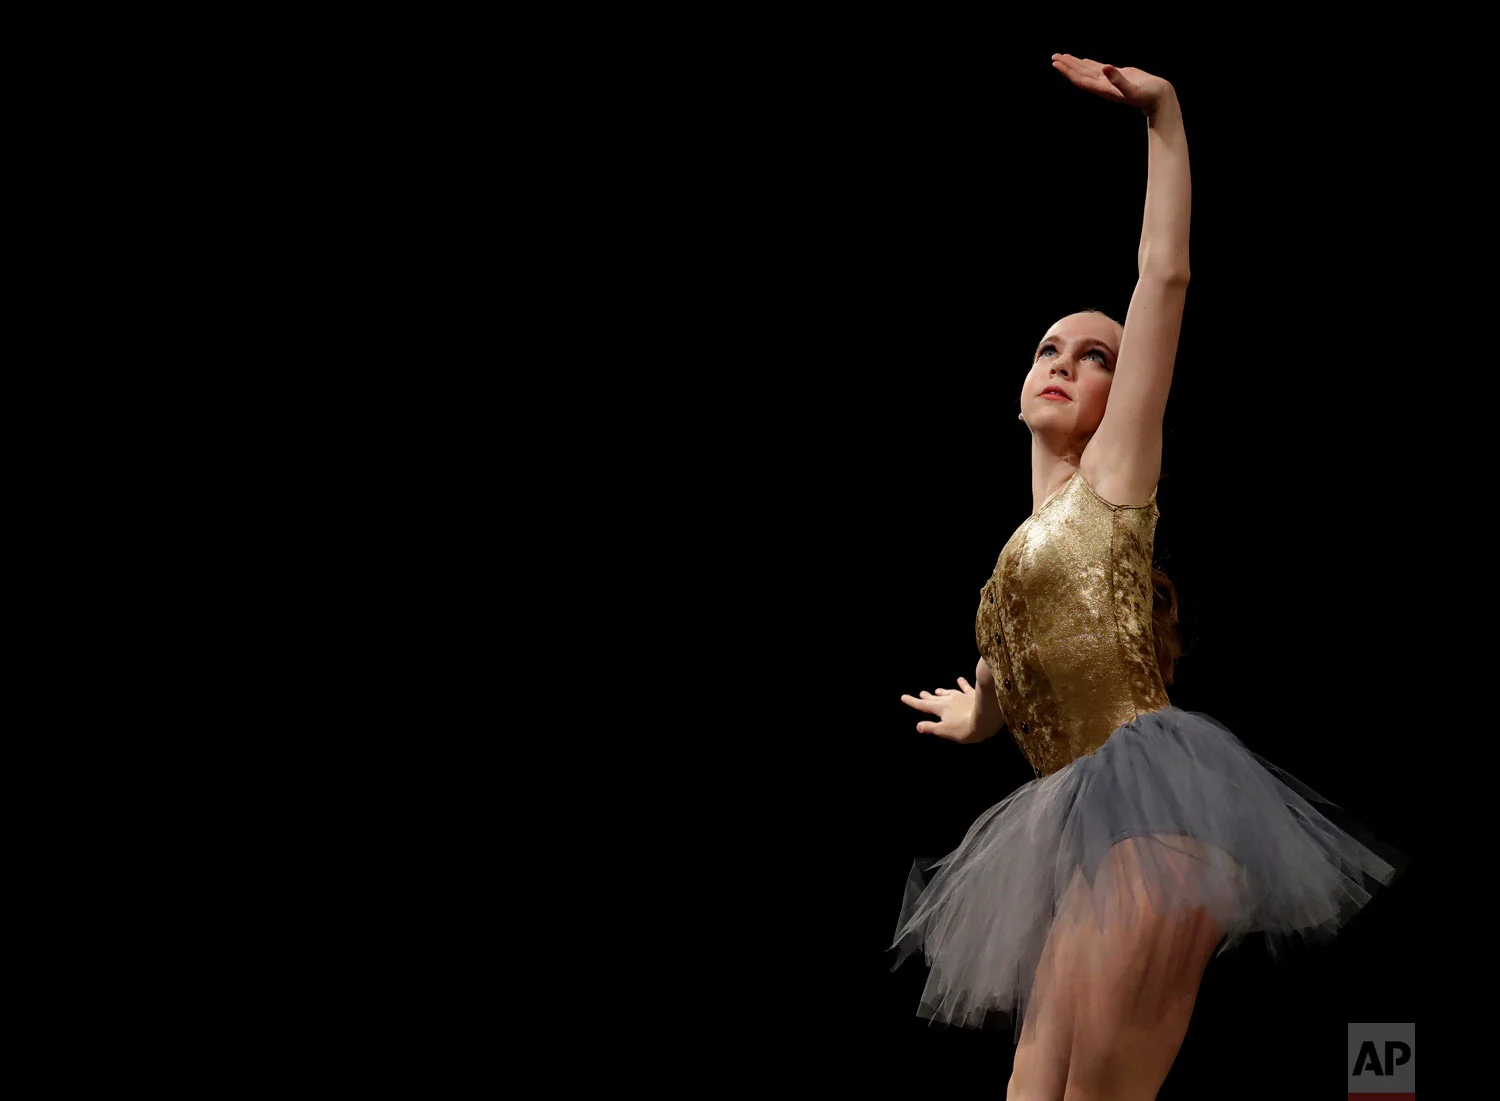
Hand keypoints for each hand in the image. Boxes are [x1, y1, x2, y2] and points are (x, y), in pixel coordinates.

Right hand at [900, 678, 979, 742]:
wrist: (986, 718)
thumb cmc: (964, 728)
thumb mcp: (944, 731)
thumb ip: (931, 727)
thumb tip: (918, 725)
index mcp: (940, 709)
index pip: (923, 705)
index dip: (913, 702)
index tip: (904, 697)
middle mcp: (948, 700)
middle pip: (934, 698)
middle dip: (927, 697)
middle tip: (921, 693)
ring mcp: (961, 696)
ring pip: (948, 692)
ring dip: (942, 691)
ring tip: (937, 689)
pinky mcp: (973, 695)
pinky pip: (965, 688)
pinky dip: (962, 684)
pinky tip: (960, 679)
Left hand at [1050, 54, 1173, 114]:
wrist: (1159, 99)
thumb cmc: (1148, 95)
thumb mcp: (1133, 88)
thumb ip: (1118, 80)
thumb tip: (1106, 68)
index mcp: (1104, 89)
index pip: (1081, 79)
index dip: (1068, 71)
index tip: (1056, 63)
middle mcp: (1103, 86)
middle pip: (1080, 74)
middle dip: (1067, 65)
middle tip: (1054, 56)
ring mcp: (1109, 81)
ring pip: (1087, 71)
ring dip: (1074, 64)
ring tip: (1062, 57)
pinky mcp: (1116, 76)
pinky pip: (1098, 69)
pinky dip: (1089, 64)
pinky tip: (1083, 60)